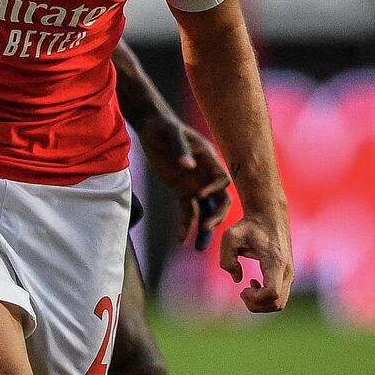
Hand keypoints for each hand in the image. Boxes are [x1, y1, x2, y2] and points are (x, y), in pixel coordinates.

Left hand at [138, 118, 230, 248]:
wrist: (151, 128)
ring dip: (204, 228)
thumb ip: (181, 149)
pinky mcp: (182, 191)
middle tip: (207, 228)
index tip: (201, 195)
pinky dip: (185, 225)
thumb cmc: (164, 127)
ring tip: (199, 248)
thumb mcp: (172, 134)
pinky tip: (181, 240)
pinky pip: (187, 211)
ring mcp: (195, 185)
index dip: (215, 188)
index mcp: (210, 160)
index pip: (222, 179)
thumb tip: (188, 166)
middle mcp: (206, 176)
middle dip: (216, 215)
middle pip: (220, 200)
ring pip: (205, 210)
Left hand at [220, 214, 292, 312]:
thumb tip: (238, 279)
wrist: (269, 215)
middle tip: (243, 291)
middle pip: (277, 304)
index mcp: (276, 262)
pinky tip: (254, 283)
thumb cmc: (248, 225)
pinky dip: (266, 298)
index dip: (255, 299)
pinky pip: (280, 297)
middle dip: (256, 305)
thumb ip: (227, 259)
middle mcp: (287, 271)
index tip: (243, 288)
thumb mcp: (230, 236)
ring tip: (248, 288)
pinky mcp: (287, 274)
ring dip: (261, 303)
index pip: (272, 294)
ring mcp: (289, 274)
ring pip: (280, 303)